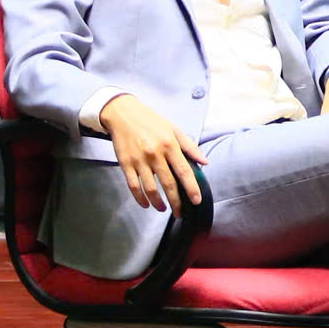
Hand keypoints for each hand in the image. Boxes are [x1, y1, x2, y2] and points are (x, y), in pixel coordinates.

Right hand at [102, 93, 205, 212]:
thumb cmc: (151, 122)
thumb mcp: (174, 129)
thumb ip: (190, 147)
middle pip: (168, 184)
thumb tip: (205, 162)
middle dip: (176, 202)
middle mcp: (155, 154)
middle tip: (180, 213)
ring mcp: (139, 160)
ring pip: (150, 188)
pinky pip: (133, 186)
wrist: (123, 114)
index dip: (191, 188)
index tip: (196, 201)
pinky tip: (146, 204)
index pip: (184, 171)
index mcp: (170, 145)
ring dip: (158, 203)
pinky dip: (140, 198)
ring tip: (163, 209)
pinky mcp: (125, 164)